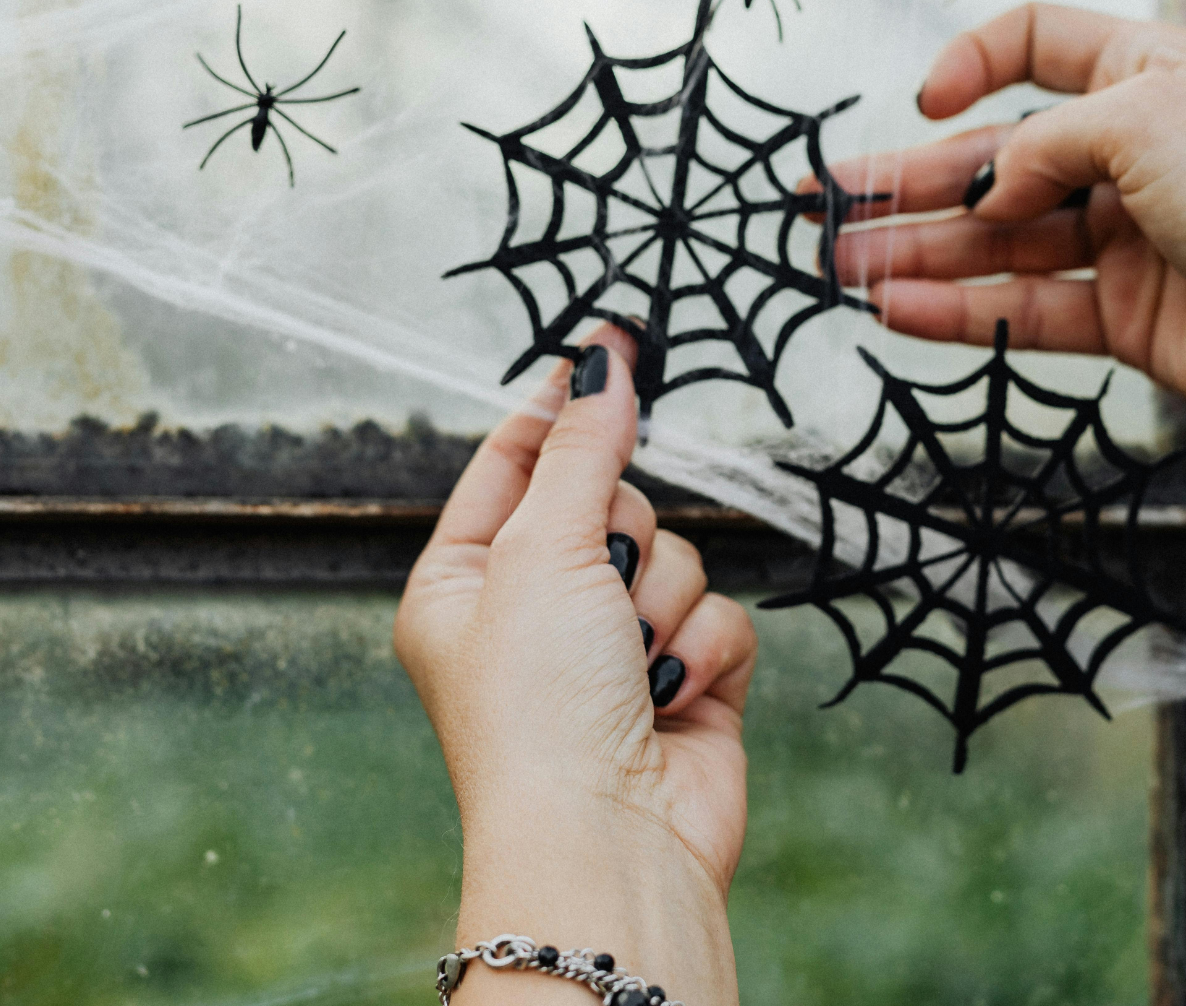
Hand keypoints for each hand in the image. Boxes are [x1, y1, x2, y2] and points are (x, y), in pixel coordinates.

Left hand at [394, 326, 754, 1003]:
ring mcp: (613, 650)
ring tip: (630, 661)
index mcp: (465, 583)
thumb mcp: (541, 551)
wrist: (610, 841)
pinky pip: (721, 615)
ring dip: (660, 602)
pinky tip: (670, 696)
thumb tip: (600, 364)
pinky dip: (702, 650)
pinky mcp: (684, 682)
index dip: (558, 411)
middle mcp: (536, 614)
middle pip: (612, 503)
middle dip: (619, 539)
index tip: (604, 344)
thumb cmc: (537, 713)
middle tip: (597, 582)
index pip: (514, 464)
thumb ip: (582, 449)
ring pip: (676, 555)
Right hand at [821, 3, 1185, 459]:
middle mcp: (1130, 149)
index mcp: (1145, 72)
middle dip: (909, 181)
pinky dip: (961, 310)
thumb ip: (1040, 142)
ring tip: (840, 269)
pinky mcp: (1121, 315)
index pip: (1034, 41)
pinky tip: (898, 312)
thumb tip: (986, 190)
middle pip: (995, 156)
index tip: (923, 103)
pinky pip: (1023, 306)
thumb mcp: (1140, 120)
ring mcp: (1123, 235)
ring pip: (997, 240)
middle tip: (826, 206)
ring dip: (918, 252)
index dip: (970, 62)